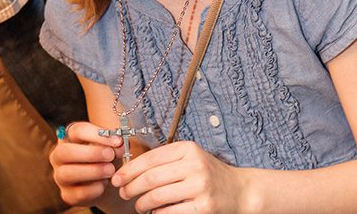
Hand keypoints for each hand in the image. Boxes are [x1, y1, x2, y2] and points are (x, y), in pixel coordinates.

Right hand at [50, 121, 123, 205]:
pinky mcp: (68, 195)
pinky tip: (104, 184)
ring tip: (111, 170)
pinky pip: (77, 193)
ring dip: (93, 171)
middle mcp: (60, 156)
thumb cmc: (108, 157)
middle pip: (64, 151)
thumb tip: (120, 144)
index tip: (117, 140)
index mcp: (70, 137)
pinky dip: (94, 188)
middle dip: (90, 153)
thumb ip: (116, 144)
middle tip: (110, 155)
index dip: (97, 134)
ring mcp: (60, 176)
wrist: (111, 182)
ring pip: (67, 173)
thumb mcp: (113, 147)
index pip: (76, 130)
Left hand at [111, 141, 246, 213]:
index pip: (151, 158)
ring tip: (138, 205)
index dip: (130, 169)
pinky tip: (154, 212)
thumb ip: (165, 161)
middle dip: (131, 187)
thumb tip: (129, 172)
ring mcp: (200, 187)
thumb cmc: (208, 174)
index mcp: (188, 149)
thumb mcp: (190, 159)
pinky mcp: (203, 207)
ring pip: (157, 196)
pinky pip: (168, 212)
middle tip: (123, 193)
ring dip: (141, 203)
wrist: (239, 191)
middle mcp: (195, 165)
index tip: (117, 178)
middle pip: (151, 178)